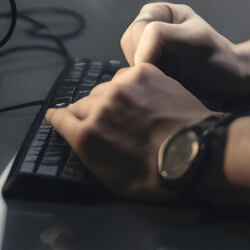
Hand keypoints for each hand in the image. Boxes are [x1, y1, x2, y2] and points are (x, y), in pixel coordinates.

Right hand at [44, 62, 211, 199]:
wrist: (192, 149)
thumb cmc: (152, 175)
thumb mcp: (111, 178)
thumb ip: (89, 153)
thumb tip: (79, 140)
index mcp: (86, 134)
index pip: (61, 118)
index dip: (58, 117)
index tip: (56, 116)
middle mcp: (99, 106)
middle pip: (82, 103)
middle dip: (86, 111)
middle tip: (99, 119)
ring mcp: (122, 86)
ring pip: (104, 88)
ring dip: (107, 97)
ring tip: (120, 106)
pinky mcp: (143, 72)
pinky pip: (125, 76)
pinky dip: (127, 85)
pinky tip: (136, 93)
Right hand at [120, 3, 249, 96]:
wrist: (228, 82)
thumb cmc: (217, 57)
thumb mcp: (194, 40)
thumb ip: (161, 35)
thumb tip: (136, 54)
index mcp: (158, 12)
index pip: (136, 31)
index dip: (147, 51)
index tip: (167, 63)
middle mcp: (148, 28)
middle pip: (129, 47)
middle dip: (146, 64)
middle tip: (168, 74)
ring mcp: (146, 50)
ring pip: (128, 64)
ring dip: (145, 76)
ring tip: (169, 79)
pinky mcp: (147, 70)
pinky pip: (133, 78)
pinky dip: (145, 85)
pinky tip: (165, 86)